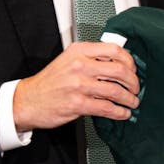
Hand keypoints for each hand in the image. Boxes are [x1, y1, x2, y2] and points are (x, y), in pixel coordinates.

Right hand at [12, 41, 138, 131]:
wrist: (28, 100)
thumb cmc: (50, 81)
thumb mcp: (69, 60)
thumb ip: (91, 58)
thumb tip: (118, 63)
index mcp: (79, 51)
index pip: (114, 50)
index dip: (129, 61)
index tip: (133, 69)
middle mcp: (80, 65)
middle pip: (119, 70)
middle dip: (133, 81)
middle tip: (136, 88)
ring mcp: (79, 85)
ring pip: (116, 90)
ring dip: (129, 99)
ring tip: (132, 102)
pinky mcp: (77, 104)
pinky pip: (106, 108)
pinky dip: (119, 112)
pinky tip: (122, 113)